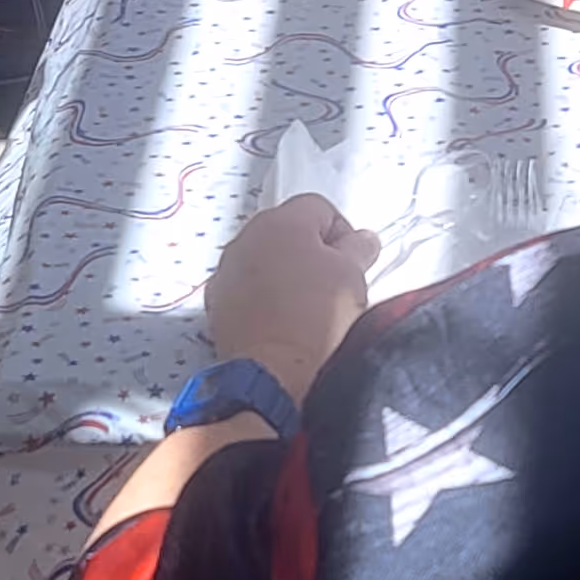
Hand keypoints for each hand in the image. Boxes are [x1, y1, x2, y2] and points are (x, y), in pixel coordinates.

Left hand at [205, 197, 380, 402]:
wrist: (271, 370)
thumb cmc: (315, 318)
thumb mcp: (352, 277)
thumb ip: (359, 249)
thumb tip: (363, 240)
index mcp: (284, 221)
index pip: (320, 209)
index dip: (342, 234)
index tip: (351, 262)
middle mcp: (248, 235)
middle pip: (289, 230)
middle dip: (311, 250)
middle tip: (331, 284)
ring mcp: (227, 267)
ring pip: (264, 257)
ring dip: (284, 271)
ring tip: (304, 305)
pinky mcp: (216, 299)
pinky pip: (245, 284)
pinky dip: (261, 294)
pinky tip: (278, 318)